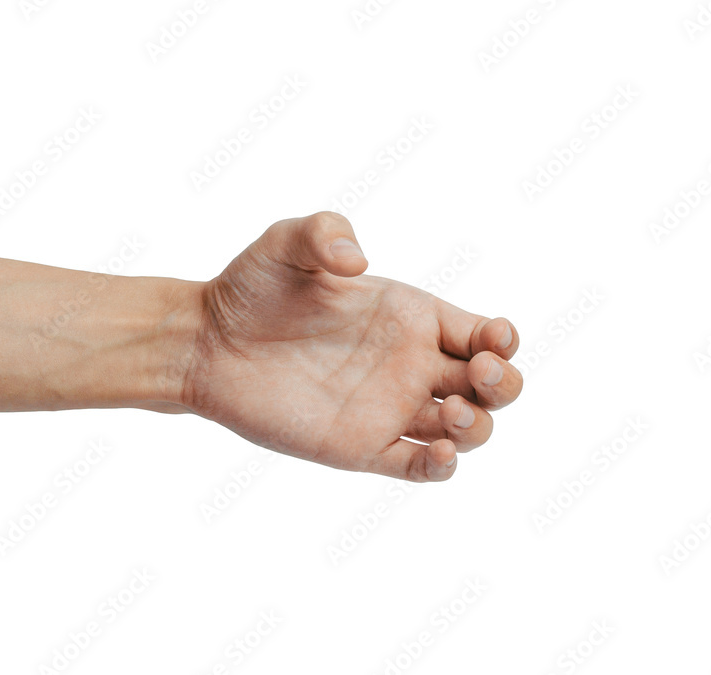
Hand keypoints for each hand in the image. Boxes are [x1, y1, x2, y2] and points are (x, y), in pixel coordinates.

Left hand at [182, 212, 522, 481]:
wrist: (205, 344)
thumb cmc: (249, 290)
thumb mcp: (285, 243)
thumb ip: (325, 232)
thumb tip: (361, 259)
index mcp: (409, 316)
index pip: (483, 333)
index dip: (504, 339)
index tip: (494, 338)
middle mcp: (409, 364)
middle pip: (490, 386)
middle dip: (505, 384)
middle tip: (479, 373)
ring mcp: (388, 409)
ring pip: (465, 430)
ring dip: (477, 427)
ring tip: (448, 411)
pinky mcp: (361, 448)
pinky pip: (417, 468)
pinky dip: (442, 467)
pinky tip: (440, 453)